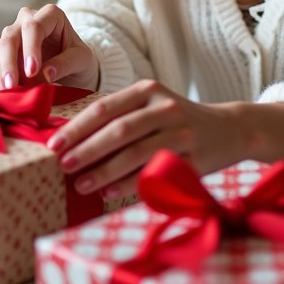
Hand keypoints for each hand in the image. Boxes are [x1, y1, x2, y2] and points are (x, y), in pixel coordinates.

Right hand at [0, 4, 98, 90]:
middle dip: (10, 62)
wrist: (72, 67)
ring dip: (2, 71)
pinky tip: (7, 91)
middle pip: (11, 36)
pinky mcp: (5, 49)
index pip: (34, 27)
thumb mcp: (82, 59)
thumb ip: (66, 63)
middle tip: (12, 86)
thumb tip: (46, 73)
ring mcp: (14, 32)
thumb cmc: (78, 58)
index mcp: (50, 14)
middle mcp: (28, 18)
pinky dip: (0, 76)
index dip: (30, 49)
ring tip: (10, 93)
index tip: (32, 71)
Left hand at [46, 79, 246, 198]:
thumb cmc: (178, 119)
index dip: (77, 127)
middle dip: (85, 150)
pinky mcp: (194, 159)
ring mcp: (181, 133)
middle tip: (62, 166)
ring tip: (80, 185)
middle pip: (117, 130)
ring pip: (134, 153)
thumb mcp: (152, 106)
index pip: (104, 108)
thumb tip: (73, 139)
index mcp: (148, 90)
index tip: (54, 144)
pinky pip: (154, 173)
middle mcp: (165, 107)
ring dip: (103, 171)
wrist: (230, 128)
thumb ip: (120, 115)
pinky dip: (128, 184)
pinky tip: (109, 193)